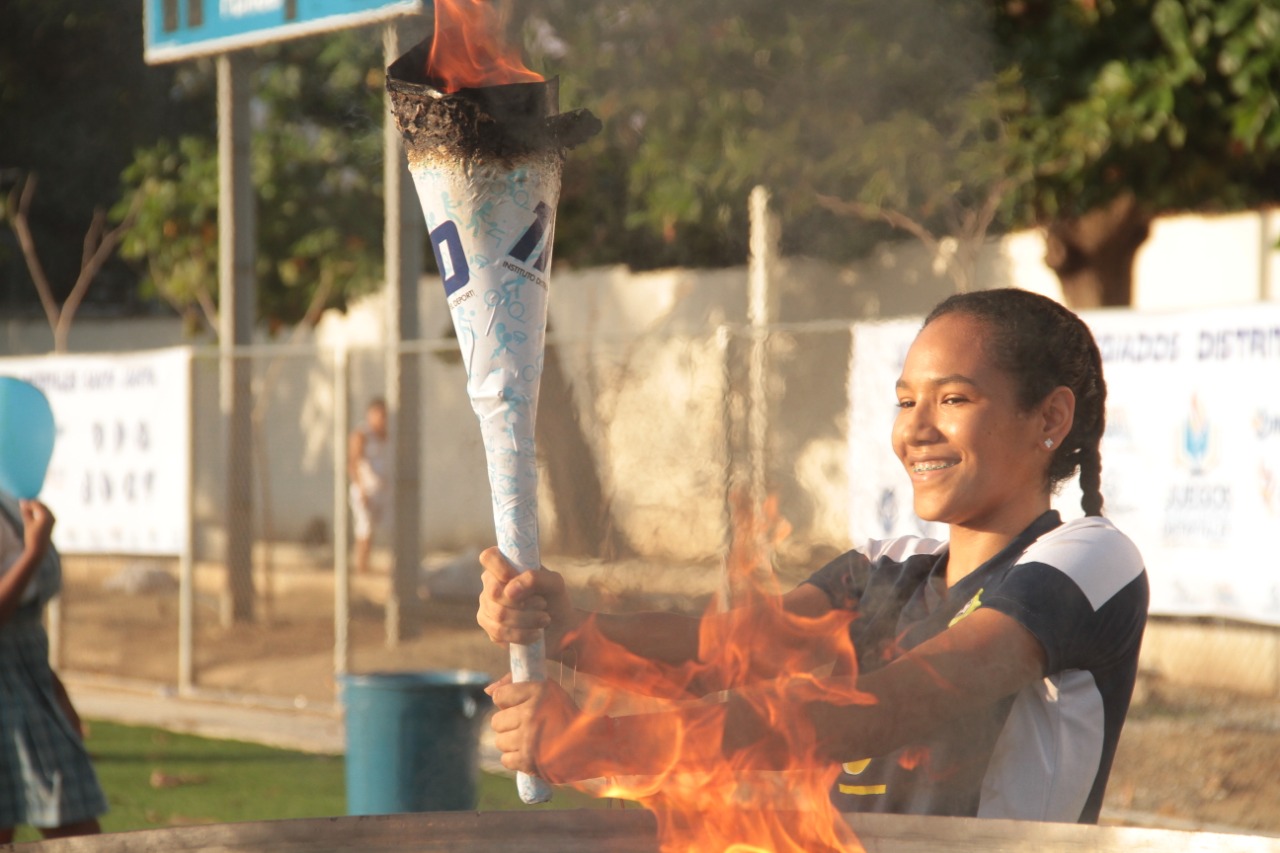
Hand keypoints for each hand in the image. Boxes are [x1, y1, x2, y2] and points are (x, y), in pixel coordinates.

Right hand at [19, 500, 53, 561]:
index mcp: (46, 516)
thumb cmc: (32, 536)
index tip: (22, 503)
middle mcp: (52, 516)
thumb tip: (22, 501)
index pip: (37, 505)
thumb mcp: (28, 523)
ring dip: (37, 508)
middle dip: (34, 504)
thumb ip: (26, 512)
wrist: (39, 548)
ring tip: (27, 510)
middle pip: (42, 505)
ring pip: (45, 508)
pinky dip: (40, 512)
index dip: (29, 503)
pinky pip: (47, 513)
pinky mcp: (54, 522)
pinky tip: (34, 514)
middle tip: (24, 504)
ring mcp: (54, 519)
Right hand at [476, 547, 579, 653]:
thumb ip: (535, 578)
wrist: (559, 627)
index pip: (488, 557)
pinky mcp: (490, 629)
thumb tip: (509, 590)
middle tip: (543, 604)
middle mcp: (491, 585)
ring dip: (527, 619)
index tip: (515, 577)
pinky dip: (522, 634)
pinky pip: (499, 632)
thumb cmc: (554, 598)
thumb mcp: (554, 583)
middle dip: (524, 602)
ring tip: (545, 619)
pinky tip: (535, 634)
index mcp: (504, 566)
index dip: (499, 567)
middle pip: (494, 592)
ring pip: (499, 614)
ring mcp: (487, 608)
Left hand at [488, 675, 606, 782]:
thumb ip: (514, 684)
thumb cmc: (566, 715)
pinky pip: (506, 760)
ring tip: (531, 740)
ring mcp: (528, 738)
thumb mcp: (547, 690)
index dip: (508, 702)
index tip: (521, 706)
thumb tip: (487, 691)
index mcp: (537, 691)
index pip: (500, 696)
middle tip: (527, 726)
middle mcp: (530, 713)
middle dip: (509, 724)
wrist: (591, 746)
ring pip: (500, 741)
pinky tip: (531, 753)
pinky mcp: (528, 761)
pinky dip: (516, 759)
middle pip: (496, 721)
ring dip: (512, 742)